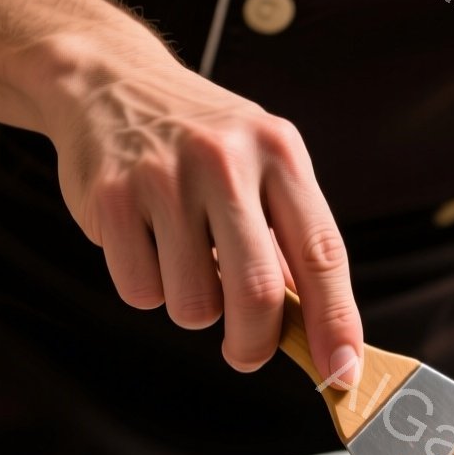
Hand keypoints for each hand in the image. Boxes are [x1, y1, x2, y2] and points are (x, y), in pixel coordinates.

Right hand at [45, 53, 362, 384]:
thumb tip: (318, 332)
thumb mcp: (261, 166)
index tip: (343, 372)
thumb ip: (289, 241)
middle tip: (247, 355)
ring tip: (184, 261)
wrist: (110, 82)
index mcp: (280, 153)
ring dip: (193, 307)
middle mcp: (226, 160)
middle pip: (257, 292)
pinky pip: (140, 290)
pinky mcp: (111, 198)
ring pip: (194, 304)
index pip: (322, 253)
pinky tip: (144, 244)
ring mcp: (165, 177)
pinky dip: (146, 288)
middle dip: (255, 344)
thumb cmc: (201, 142)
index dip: (337, 322)